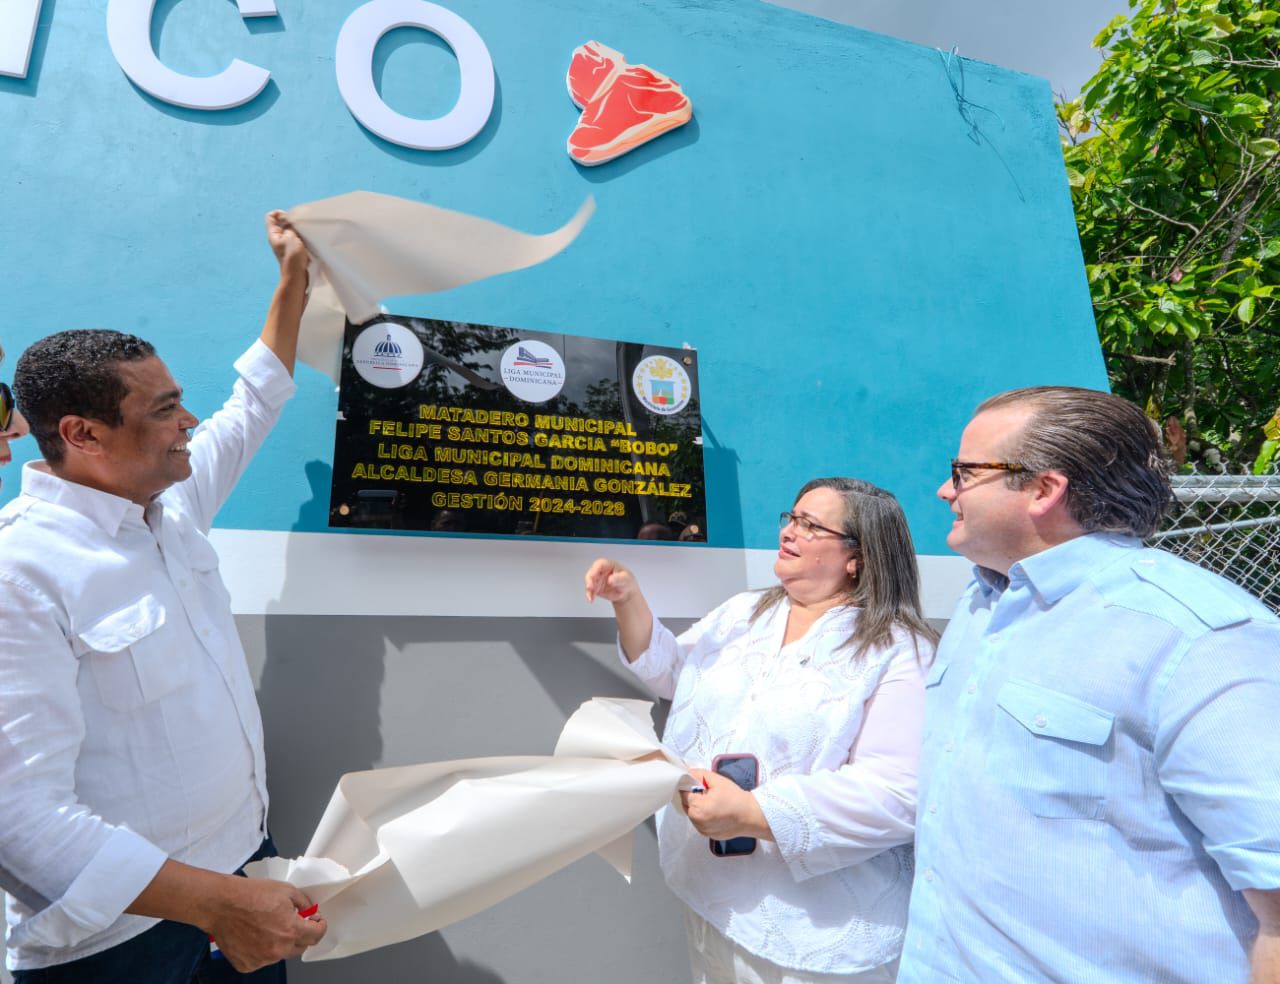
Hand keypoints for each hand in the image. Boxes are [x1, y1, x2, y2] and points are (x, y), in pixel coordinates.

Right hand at [206, 876, 326, 972]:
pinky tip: (254, 935)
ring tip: (267, 926)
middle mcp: (278, 949)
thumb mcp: (286, 890)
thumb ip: (303, 903)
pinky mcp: (247, 964)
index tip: (318, 922)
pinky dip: (262, 950)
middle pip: (300, 947)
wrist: (222, 904)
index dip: (320, 926)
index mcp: (291, 931)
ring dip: (280, 943)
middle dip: (302, 935)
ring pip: (280, 954)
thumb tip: (310, 913)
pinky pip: (261, 960)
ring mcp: (261, 959)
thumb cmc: (250, 895)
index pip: (316, 936)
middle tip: (294, 923)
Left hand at [265, 210, 308, 279]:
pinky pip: (297, 239)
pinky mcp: (293, 250)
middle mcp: (278, 238)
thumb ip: (290, 226)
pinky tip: (307, 242)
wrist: (296, 275)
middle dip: (292, 222)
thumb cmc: (292, 256)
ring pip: (291, 231)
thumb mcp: (291, 236)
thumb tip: (290, 222)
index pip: (271, 216)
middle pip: (282, 223)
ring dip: (298, 231)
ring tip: (304, 235)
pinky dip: (302, 238)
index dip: (280, 213)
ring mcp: (286, 245)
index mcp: (273, 234)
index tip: (290, 218)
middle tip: (299, 226)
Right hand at [584, 558, 637, 603]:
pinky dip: (589, 595)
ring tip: (591, 596)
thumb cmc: (627, 581)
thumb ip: (618, 579)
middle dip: (589, 580)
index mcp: (609, 565)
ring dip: (589, 589)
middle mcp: (601, 571)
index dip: (595, 569)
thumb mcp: (625, 579)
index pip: (600, 564)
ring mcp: (597, 579)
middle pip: (592, 572)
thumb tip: (610, 580)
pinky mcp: (595, 587)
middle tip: (590, 587)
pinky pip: (590, 590)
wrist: (626, 592)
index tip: (593, 576)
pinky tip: (591, 599)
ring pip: (589, 582)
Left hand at [680, 768, 771, 840]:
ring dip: (697, 807)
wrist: (751, 815)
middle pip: (685, 804)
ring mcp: (702, 830)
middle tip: (708, 793)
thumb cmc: (735, 798)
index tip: (700, 785)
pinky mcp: (707, 835)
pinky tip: (715, 811)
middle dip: (693, 796)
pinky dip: (703, 816)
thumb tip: (687, 772)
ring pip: (692, 814)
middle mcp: (697, 821)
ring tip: (713, 802)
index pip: (683, 793)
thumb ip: (699, 774)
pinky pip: (699, 823)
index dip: (690, 786)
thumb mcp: (717, 780)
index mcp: (698, 808)